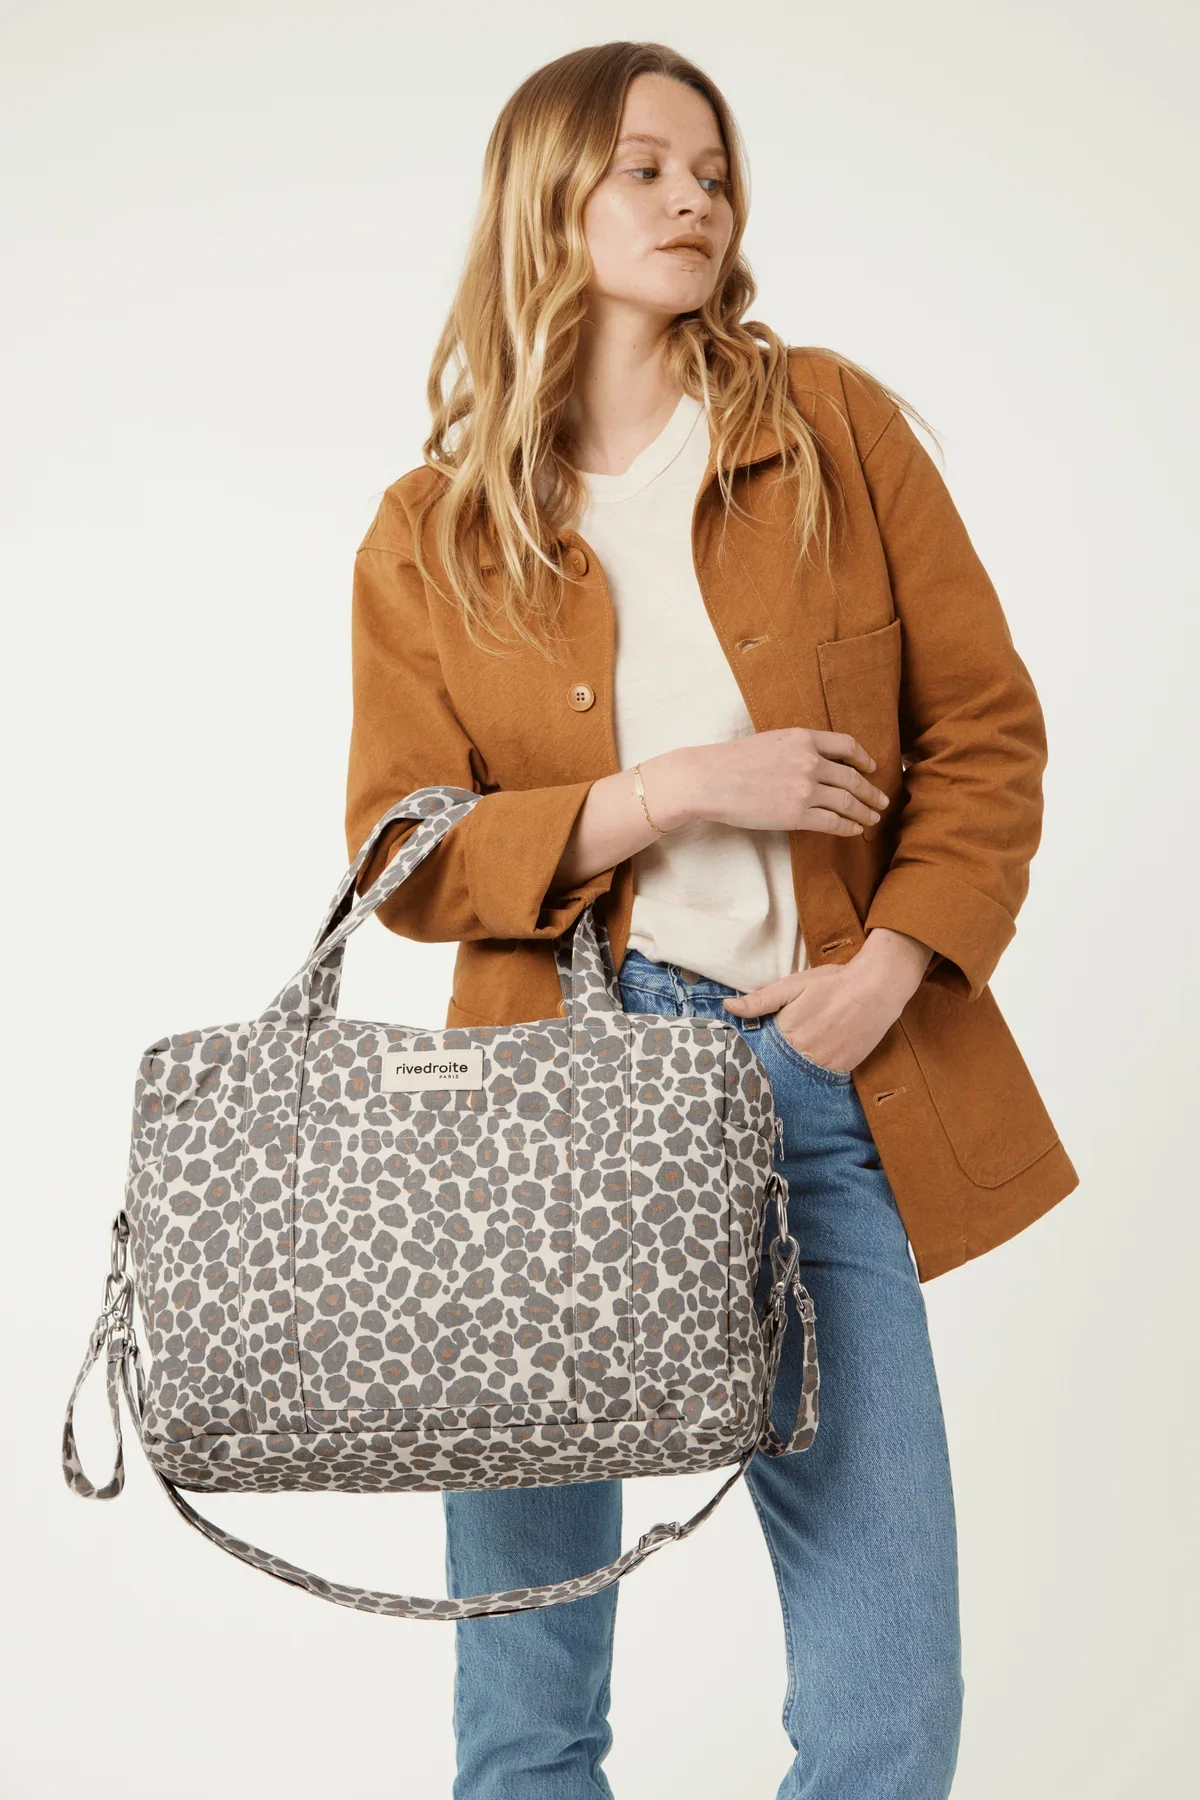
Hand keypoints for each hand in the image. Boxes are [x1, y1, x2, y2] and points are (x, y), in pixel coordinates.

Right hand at [678, 731, 891, 837]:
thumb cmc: (732, 761)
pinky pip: (834, 822)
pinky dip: (849, 827)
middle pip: (853, 778)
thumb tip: (818, 762)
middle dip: (871, 792)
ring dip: (865, 812)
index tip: (871, 767)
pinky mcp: (797, 815)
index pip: (846, 745)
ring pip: (848, 802)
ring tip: (873, 818)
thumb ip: (798, 748)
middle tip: (882, 800)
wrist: (709, 779)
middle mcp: (810, 762)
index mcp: (803, 738)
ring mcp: (805, 789)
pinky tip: (854, 830)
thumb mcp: (771, 741)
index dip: (864, 758)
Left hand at [722, 928, 934, 1072]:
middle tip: (767, 1068)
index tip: (746, 1060)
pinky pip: (822, 1079)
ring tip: (788, 1070)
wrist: (876, 989)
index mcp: (786, 1033)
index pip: (760, 1054)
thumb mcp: (792, 985)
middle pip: (779, 1069)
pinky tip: (810, 1067)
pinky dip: (814, 1075)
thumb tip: (728, 1006)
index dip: (755, 1055)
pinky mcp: (844, 1068)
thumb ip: (760, 999)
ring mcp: (825, 1064)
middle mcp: (804, 1053)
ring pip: (799, 1078)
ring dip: (792, 1074)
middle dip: (772, 1069)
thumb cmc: (832, 983)